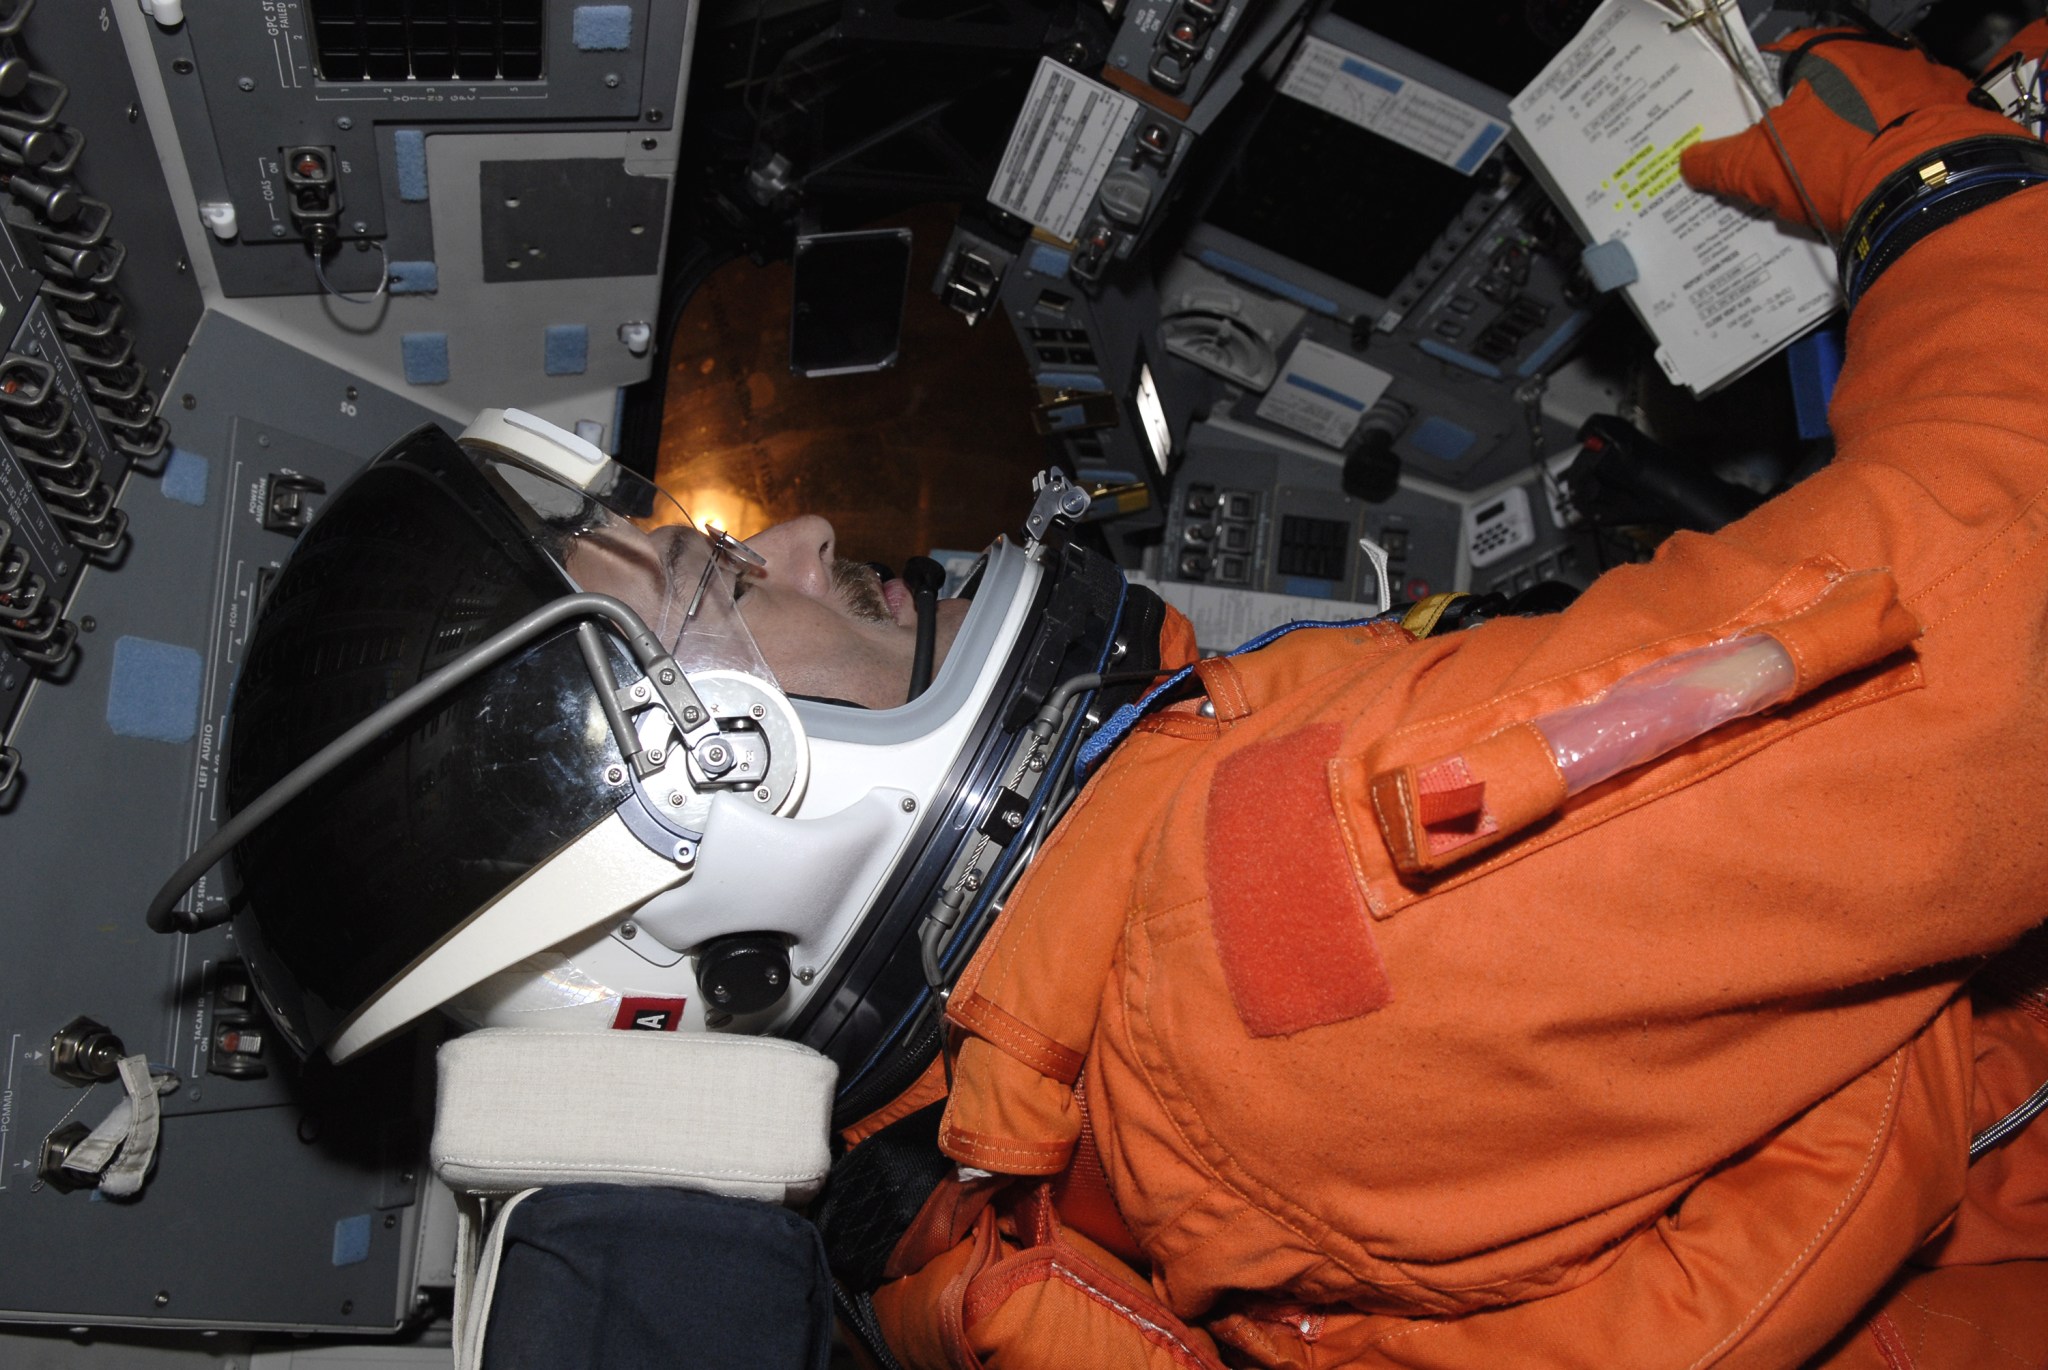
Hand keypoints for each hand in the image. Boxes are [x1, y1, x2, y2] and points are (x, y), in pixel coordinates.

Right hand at [1679, 27, 2021, 233]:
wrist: (1924, 186)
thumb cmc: (1838, 160)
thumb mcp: (1756, 166)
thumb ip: (1717, 161)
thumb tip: (1691, 162)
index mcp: (1828, 50)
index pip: (1780, 63)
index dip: (1761, 99)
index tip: (1752, 128)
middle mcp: (1878, 52)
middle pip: (1827, 89)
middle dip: (1807, 124)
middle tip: (1787, 162)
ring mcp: (1921, 80)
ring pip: (1868, 111)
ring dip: (1851, 139)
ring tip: (1832, 181)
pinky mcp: (1950, 113)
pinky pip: (1906, 129)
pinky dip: (1888, 152)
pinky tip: (1872, 182)